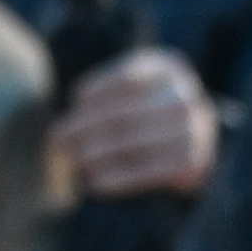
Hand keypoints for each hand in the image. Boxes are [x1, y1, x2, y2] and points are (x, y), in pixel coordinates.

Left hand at [48, 50, 217, 207]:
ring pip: (133, 143)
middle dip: (85, 126)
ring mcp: (194, 130)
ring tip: (72, 160)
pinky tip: (95, 181)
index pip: (127, 78)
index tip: (75, 99)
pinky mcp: (191, 163)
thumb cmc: (145, 111)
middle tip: (57, 138)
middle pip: (125, 113)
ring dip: (96, 153)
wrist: (189, 143)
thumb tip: (67, 124)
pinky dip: (119, 177)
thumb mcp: (130, 89)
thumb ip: (106, 95)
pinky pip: (147, 171)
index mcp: (170, 69)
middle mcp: (186, 98)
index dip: (98, 88)